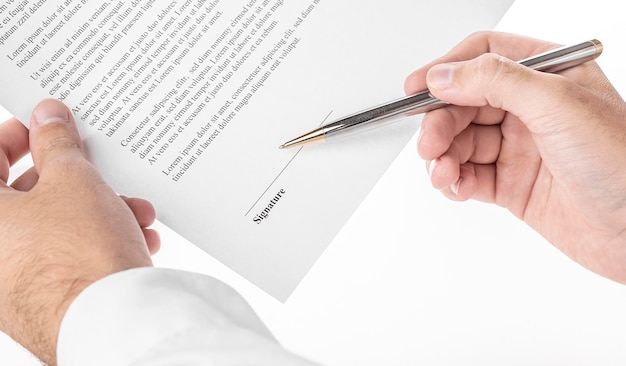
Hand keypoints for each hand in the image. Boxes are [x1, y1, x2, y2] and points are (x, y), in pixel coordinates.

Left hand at [0, 99, 158, 364]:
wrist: (113, 324)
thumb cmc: (80, 255)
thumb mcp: (74, 180)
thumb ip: (58, 143)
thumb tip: (49, 117)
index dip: (20, 133)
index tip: (50, 125)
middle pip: (29, 193)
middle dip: (76, 178)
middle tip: (101, 167)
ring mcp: (15, 278)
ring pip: (57, 225)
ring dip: (99, 210)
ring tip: (135, 211)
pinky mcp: (45, 297)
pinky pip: (69, 255)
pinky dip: (100, 241)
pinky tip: (137, 237)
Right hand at [405, 32, 625, 284]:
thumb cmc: (623, 162)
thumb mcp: (557, 104)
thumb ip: (495, 81)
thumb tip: (445, 74)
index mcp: (549, 75)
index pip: (485, 56)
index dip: (447, 69)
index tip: (416, 87)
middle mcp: (531, 109)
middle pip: (464, 103)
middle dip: (440, 122)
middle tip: (430, 143)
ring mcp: (520, 148)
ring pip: (462, 142)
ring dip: (443, 156)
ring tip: (443, 172)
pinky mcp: (513, 185)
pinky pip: (470, 176)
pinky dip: (455, 181)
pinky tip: (456, 186)